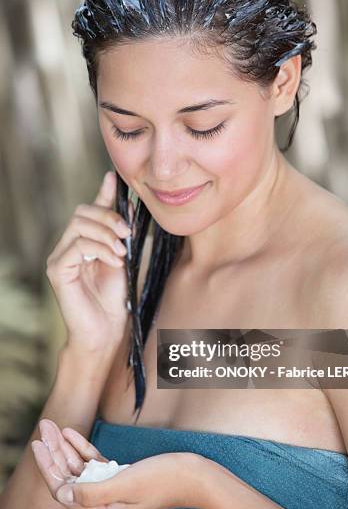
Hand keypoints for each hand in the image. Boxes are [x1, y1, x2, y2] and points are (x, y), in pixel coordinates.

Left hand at [32, 419, 204, 508]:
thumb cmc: (164, 479)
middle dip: (54, 452)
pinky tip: (71, 433)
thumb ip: (91, 491)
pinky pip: (95, 463)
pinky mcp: (122, 478)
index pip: (64, 490)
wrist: (195, 476)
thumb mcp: (125, 484)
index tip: (37, 445)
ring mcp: (113, 491)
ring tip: (53, 426)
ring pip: (81, 468)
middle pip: (70, 477)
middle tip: (43, 427)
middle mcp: (104, 505)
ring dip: (65, 447)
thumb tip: (62, 493)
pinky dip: (83, 448)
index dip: (48, 467)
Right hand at [45, 171, 134, 357]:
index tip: (114, 177)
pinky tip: (114, 262)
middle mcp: (68, 246)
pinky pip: (77, 245)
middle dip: (108, 217)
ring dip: (105, 234)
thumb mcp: (125, 259)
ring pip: (79, 225)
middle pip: (82, 212)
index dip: (103, 193)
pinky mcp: (57, 270)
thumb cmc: (117, 299)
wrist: (107, 331)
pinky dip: (99, 249)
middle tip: (127, 234)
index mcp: (85, 242)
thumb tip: (129, 204)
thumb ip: (123, 234)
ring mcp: (60, 257)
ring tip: (121, 252)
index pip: (91, 210)